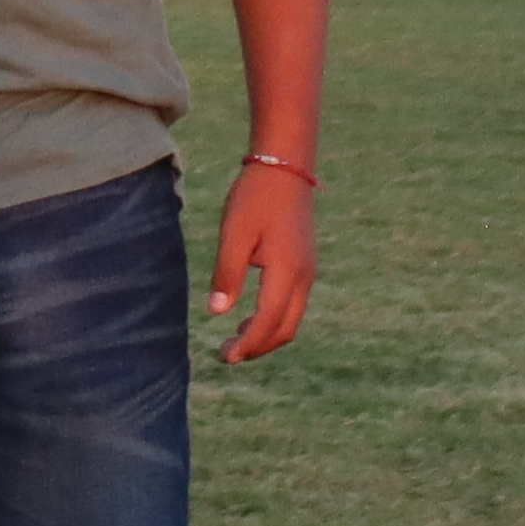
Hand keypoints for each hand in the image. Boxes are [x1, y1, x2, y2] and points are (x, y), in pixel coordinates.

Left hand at [206, 159, 316, 361]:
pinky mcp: (304, 265)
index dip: (248, 344)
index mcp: (288, 272)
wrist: (285, 168)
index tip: (225, 357)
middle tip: (226, 355)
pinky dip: (273, 319)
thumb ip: (227, 273)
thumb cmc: (255, 198)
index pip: (269, 322)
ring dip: (265, 335)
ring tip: (234, 340)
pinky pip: (292, 304)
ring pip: (291, 318)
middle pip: (285, 329)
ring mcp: (308, 272)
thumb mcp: (234, 233)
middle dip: (258, 347)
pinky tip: (249, 316)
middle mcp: (304, 277)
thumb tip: (216, 312)